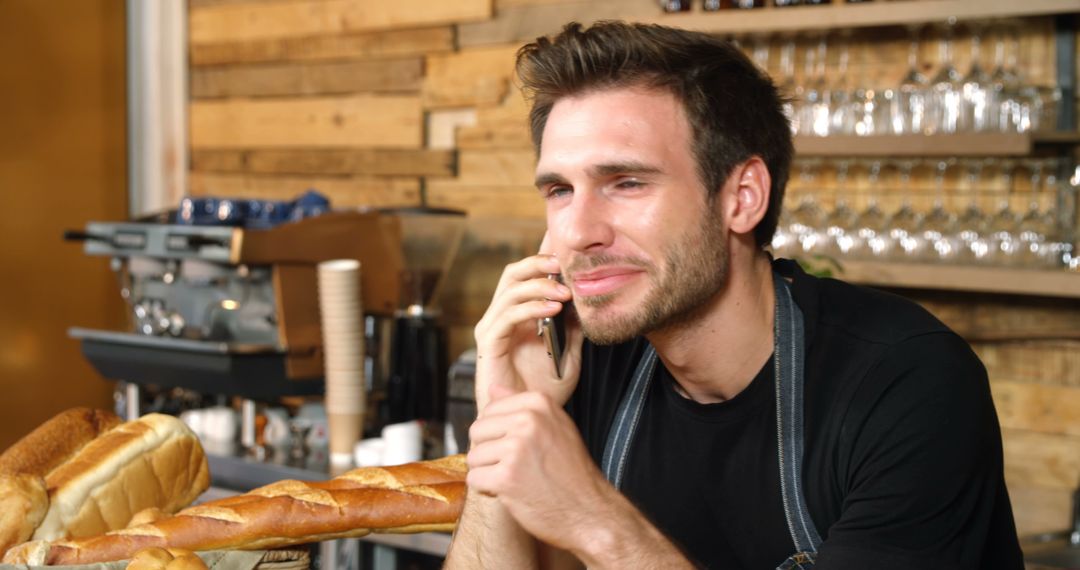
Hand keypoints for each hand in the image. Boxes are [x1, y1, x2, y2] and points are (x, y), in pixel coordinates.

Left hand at [466, 384, 612, 551]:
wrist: (589, 511)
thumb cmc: (571, 472)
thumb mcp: (555, 426)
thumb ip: (522, 406)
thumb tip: (493, 388)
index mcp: (539, 403)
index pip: (490, 409)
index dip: (498, 434)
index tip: (520, 448)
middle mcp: (528, 420)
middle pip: (477, 431)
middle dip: (489, 452)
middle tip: (517, 467)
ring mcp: (516, 448)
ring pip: (474, 456)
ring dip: (488, 473)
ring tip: (516, 479)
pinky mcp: (506, 477)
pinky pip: (474, 479)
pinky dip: (487, 490)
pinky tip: (511, 492)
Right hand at [473, 240, 582, 411]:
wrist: (529, 423)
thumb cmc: (545, 391)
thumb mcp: (571, 352)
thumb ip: (575, 326)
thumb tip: (587, 297)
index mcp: (518, 315)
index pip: (526, 275)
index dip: (542, 257)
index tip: (567, 249)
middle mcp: (501, 317)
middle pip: (513, 273)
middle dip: (539, 263)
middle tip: (565, 263)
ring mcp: (493, 329)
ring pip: (510, 289)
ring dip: (540, 285)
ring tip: (566, 293)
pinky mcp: (489, 344)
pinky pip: (507, 315)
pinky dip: (531, 307)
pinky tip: (554, 309)